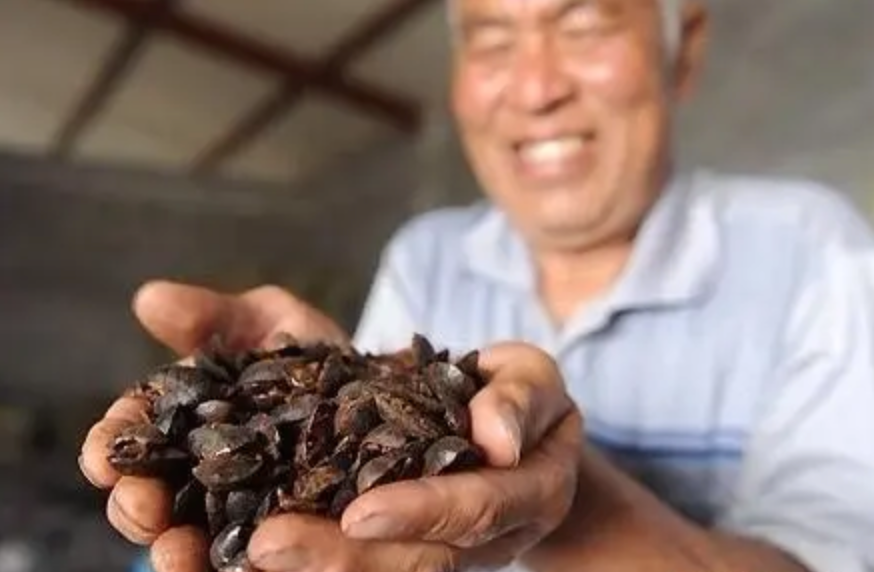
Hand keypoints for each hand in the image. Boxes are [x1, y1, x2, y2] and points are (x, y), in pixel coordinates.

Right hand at [78, 280, 347, 571]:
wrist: (386, 388)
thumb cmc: (314, 355)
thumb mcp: (271, 322)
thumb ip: (215, 317)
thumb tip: (149, 298)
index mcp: (185, 422)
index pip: (134, 434)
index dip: (111, 444)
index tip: (103, 454)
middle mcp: (201, 474)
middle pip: (151, 497)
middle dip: (135, 504)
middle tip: (140, 504)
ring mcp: (240, 514)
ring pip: (192, 541)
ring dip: (174, 550)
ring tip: (175, 550)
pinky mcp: (283, 541)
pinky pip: (254, 561)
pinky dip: (237, 566)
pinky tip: (242, 565)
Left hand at [245, 342, 582, 571]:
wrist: (517, 435)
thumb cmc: (522, 396)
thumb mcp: (532, 380)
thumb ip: (519, 400)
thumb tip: (496, 438)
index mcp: (529, 494)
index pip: (476, 508)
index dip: (421, 513)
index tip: (359, 515)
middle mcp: (490, 537)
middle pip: (420, 561)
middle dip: (345, 559)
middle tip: (268, 547)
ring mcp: (450, 550)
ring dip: (319, 567)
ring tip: (252, 556)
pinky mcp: (409, 546)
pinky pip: (367, 560)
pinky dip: (316, 560)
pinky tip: (256, 557)